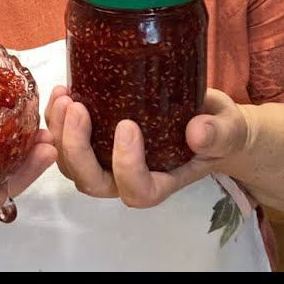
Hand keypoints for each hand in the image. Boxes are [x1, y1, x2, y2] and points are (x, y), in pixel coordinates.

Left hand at [45, 87, 248, 207]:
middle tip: (78, 108)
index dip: (127, 166)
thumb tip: (198, 132)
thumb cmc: (215, 128)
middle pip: (91, 181)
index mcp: (159, 182)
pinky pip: (63, 141)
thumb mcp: (227, 128)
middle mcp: (125, 178)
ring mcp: (104, 162)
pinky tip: (61, 91)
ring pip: (69, 163)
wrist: (204, 118)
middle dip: (77, 148)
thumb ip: (218, 133)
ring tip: (65, 96)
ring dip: (59, 132)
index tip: (128, 125)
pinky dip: (55, 119)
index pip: (138, 191)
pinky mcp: (91, 142)